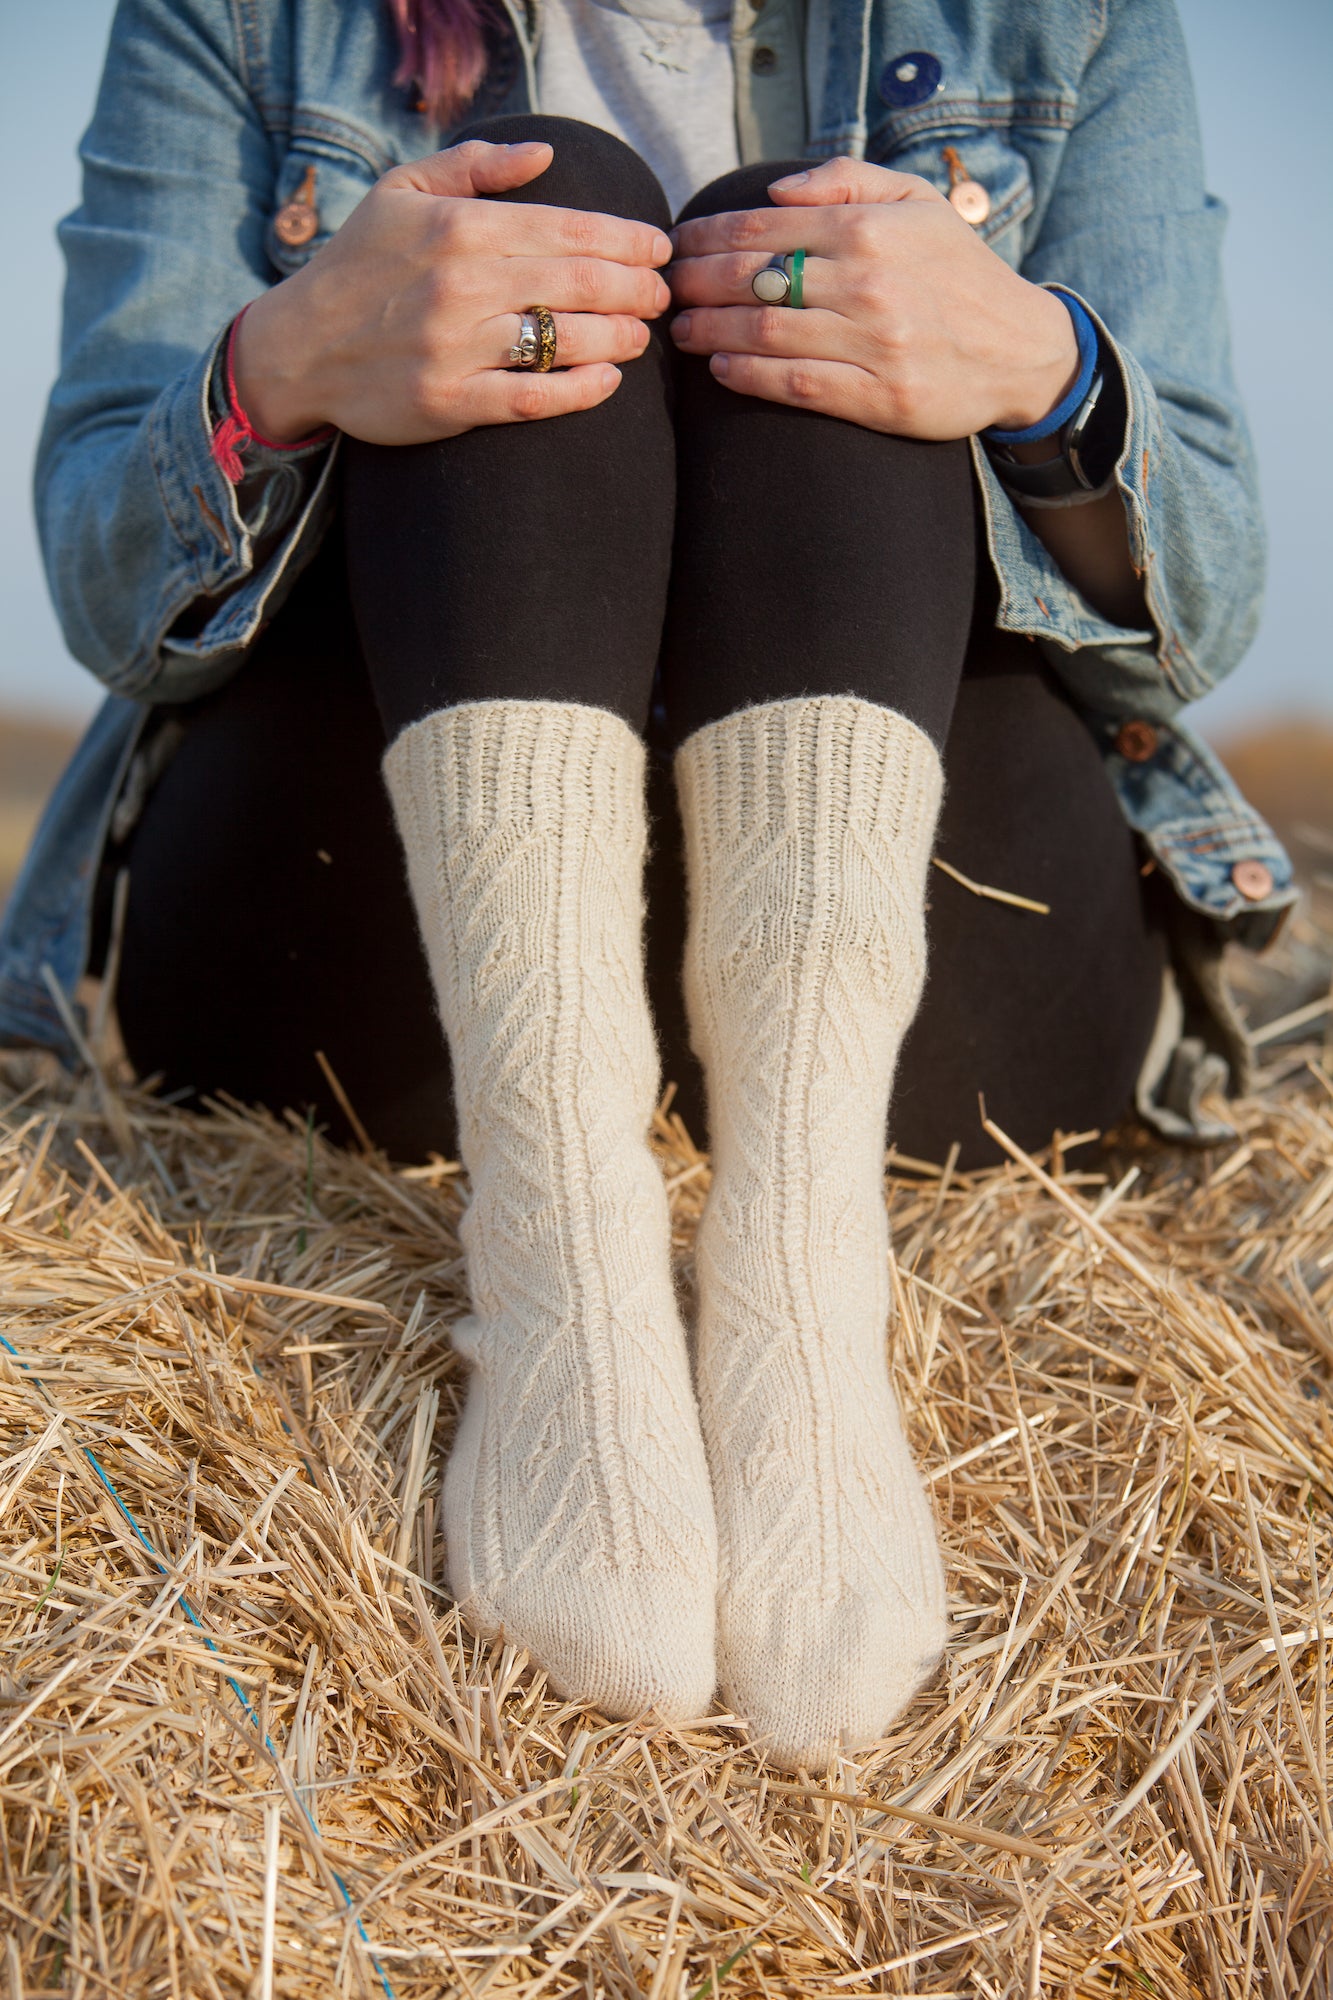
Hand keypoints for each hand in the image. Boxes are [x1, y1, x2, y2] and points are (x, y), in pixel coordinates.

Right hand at [233, 140, 672, 442]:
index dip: (626, 240)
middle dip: (635, 289)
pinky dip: (579, 391)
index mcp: (459, 228)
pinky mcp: (449, 403)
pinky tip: (607, 382)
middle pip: (578, 283)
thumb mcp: (402, 192)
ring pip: (564, 341)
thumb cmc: (360, 265)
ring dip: (617, 338)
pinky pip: (533, 398)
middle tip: (660, 296)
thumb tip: (545, 155)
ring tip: (639, 335)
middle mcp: (462, 285)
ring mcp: (456, 347)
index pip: (567, 229)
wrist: (299, 346)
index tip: (657, 249)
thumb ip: (474, 167)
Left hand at [669, 156, 1077, 436]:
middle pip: (753, 279)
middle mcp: (869, 283)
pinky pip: (796, 384)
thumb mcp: (917, 203)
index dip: (707, 238)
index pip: (764, 228)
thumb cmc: (958, 273)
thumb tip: (774, 190)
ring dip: (710, 329)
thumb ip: (846, 182)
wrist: (1021, 351)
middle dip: (696, 284)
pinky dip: (748, 374)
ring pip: (766, 331)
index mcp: (870, 229)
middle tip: (666, 293)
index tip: (676, 248)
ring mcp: (874, 343)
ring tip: (681, 331)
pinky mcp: (880, 399)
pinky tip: (720, 367)